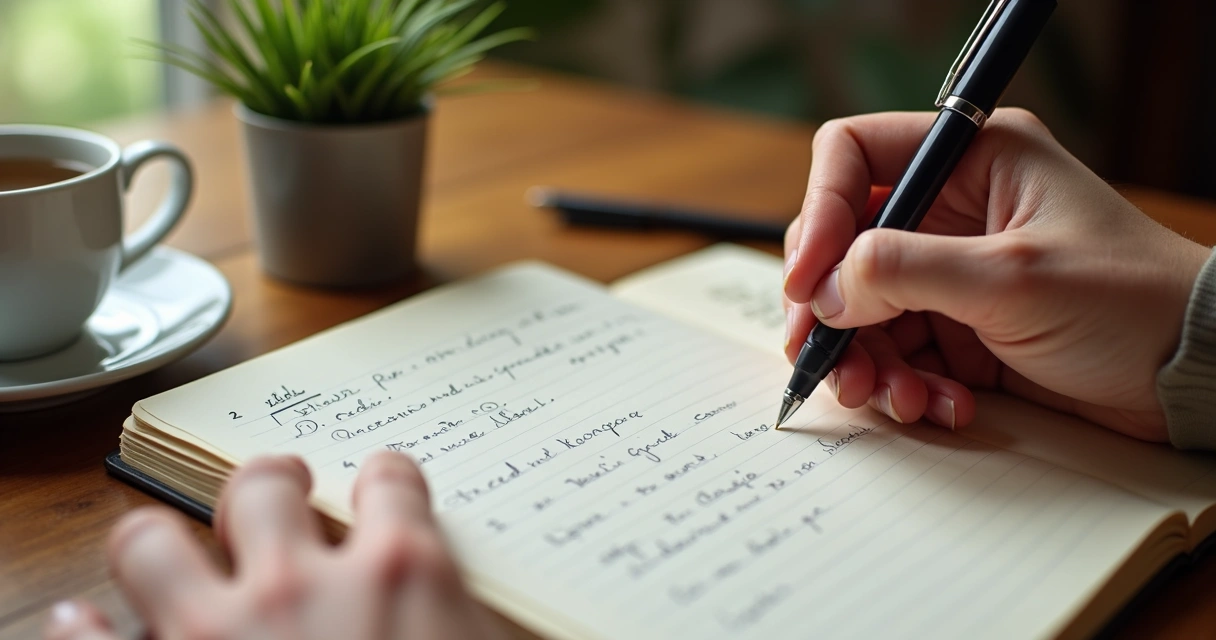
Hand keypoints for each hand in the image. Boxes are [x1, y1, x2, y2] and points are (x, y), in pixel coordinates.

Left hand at [44, 453, 500, 639]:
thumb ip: (459, 626)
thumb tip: (451, 617)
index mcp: (402, 576)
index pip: (390, 485)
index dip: (384, 480)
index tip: (380, 485)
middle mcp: (300, 586)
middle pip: (263, 488)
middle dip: (269, 482)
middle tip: (278, 492)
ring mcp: (213, 636)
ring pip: (149, 540)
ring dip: (161, 540)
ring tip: (175, 551)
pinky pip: (81, 638)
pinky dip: (80, 629)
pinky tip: (85, 624)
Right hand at [783, 109, 1209, 441]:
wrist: (1191, 379)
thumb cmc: (1131, 304)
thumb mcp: (1011, 278)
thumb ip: (905, 273)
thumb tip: (824, 292)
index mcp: (972, 161)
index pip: (855, 156)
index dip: (819, 212)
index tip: (807, 283)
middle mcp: (953, 209)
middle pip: (845, 242)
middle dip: (830, 306)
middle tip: (825, 357)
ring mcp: (952, 271)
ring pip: (862, 306)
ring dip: (866, 358)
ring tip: (894, 397)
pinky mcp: (958, 326)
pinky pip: (897, 350)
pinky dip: (904, 383)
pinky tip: (939, 404)